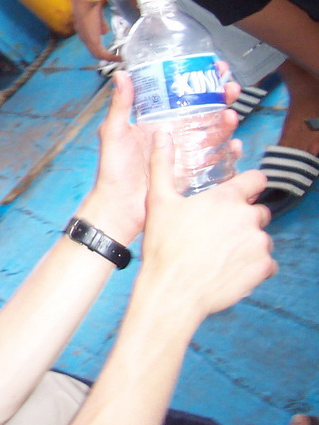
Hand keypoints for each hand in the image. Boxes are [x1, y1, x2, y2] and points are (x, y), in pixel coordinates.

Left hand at [71, 0, 115, 61]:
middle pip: (94, 51)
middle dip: (104, 55)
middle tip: (115, 58)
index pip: (91, 42)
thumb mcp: (98, 16)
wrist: (85, 2)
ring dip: (109, 58)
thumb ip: (101, 25)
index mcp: (84, 30)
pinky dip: (111, 58)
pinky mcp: (93, 42)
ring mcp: (87, 40)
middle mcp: (84, 37)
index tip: (108, 49)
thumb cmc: (91, 4)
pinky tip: (120, 58)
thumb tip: (105, 32)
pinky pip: (102, 54)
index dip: (99, 47)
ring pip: (98, 54)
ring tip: (119, 59)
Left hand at [84, 70, 242, 243]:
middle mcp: (174, 133)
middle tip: (231, 88)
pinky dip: (228, 152)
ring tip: (231, 115)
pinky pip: (216, 160)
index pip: (181, 94)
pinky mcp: (193, 172)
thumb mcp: (113, 133)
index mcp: (156, 121)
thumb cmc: (112, 170)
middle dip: (222, 97)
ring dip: (227, 122)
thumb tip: (122, 74)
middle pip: (204, 110)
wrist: (119, 207)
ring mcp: (185, 152)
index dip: (199, 81)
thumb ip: (120, 106)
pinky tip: (233, 145)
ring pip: (214, 132)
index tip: (214, 68)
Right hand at [140, 130, 274, 320]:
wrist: (173, 290)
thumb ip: (163, 164)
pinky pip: (266, 262)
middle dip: (242, 218)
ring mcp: (258, 244)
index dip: (248, 185)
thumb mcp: (158, 201)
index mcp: (225, 198)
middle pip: (257, 211)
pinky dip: (252, 265)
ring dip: (246, 242)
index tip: (239, 193)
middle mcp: (247, 217)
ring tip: (218, 252)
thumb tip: (161, 134)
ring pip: (260, 237)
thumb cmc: (164, 246)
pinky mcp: (263, 267)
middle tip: (216, 231)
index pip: (256, 179)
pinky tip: (228, 268)